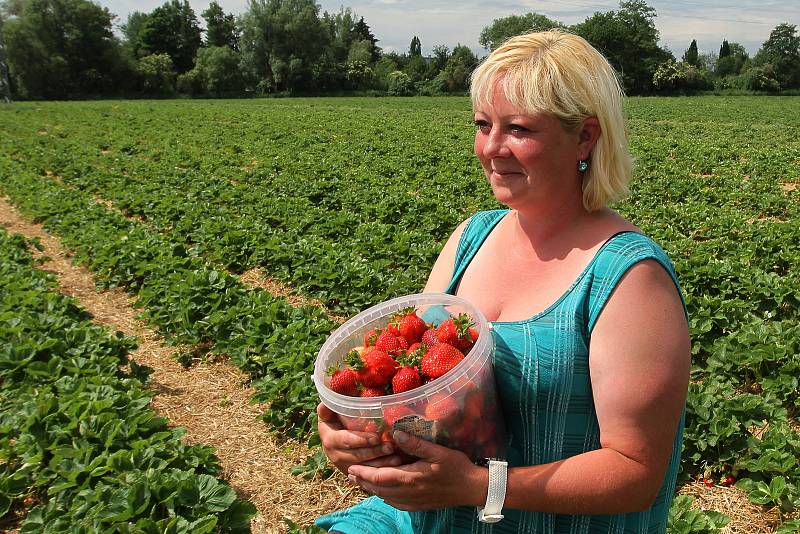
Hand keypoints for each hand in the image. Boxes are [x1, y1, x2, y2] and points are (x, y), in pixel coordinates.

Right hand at [317, 403, 402, 473]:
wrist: (333, 441)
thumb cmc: (335, 422)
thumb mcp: (329, 415)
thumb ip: (327, 410)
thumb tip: (324, 404)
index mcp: (330, 440)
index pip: (345, 441)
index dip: (360, 440)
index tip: (376, 437)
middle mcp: (336, 455)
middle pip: (357, 456)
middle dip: (374, 452)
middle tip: (390, 447)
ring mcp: (345, 466)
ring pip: (364, 467)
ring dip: (381, 463)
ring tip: (395, 457)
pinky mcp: (355, 473)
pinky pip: (368, 474)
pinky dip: (382, 469)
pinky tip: (394, 464)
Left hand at [347, 430, 486, 511]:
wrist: (472, 489)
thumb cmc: (457, 467)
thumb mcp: (438, 451)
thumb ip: (416, 443)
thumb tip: (396, 434)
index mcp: (411, 478)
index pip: (380, 477)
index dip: (364, 474)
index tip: (351, 468)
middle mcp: (409, 493)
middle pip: (379, 489)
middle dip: (363, 482)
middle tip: (350, 475)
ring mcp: (413, 502)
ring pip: (386, 498)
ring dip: (372, 490)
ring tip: (361, 482)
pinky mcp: (419, 506)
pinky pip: (396, 504)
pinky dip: (385, 497)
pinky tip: (383, 492)